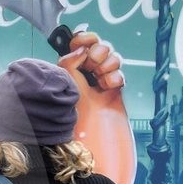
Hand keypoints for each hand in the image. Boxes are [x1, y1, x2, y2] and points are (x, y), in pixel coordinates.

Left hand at [61, 30, 134, 183]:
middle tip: (94, 63)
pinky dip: (115, 76)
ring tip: (102, 80)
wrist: (89, 145)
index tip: (81, 40)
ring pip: (110, 57)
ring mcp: (98, 84)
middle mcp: (82, 77)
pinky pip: (119, 73)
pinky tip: (109, 87)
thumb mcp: (63, 88)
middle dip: (98, 50)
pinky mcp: (114, 93)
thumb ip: (68, 63)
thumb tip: (79, 48)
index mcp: (65, 73)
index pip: (76, 45)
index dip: (82, 38)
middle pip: (97, 46)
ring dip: (108, 62)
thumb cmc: (68, 121)